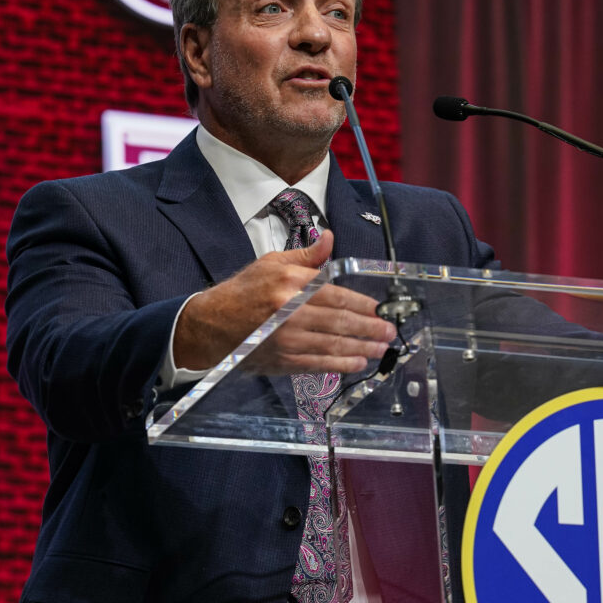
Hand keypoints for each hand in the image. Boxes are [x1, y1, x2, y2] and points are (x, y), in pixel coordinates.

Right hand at [173, 230, 395, 372]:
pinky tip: (358, 362)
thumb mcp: (272, 264)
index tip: (379, 307)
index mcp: (290, 285)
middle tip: (389, 331)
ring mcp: (287, 340)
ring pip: (333, 344)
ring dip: (362, 347)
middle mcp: (290, 313)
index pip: (336, 295)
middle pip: (339, 321)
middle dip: (369, 328)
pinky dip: (341, 364)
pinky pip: (319, 363)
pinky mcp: (284, 360)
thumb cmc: (244, 292)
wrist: (212, 325)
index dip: (362, 304)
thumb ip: (306, 256)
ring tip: (381, 348)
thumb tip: (330, 238)